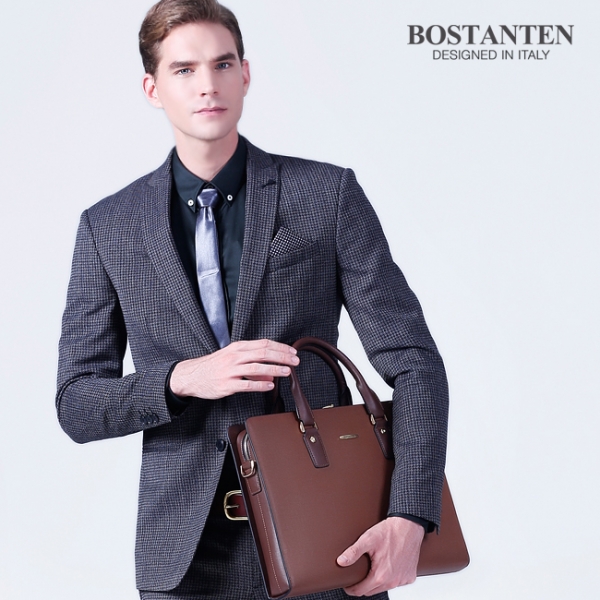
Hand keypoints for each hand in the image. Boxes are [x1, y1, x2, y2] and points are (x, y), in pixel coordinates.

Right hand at [169, 339, 298, 398]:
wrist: (192, 376)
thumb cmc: (214, 366)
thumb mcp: (232, 357)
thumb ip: (251, 361)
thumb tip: (272, 371)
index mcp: (238, 347)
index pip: (263, 344)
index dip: (280, 347)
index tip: (292, 352)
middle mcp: (235, 356)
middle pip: (263, 353)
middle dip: (282, 357)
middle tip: (295, 361)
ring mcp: (230, 371)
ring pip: (256, 368)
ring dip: (274, 369)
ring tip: (287, 372)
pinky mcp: (227, 385)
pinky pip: (246, 384)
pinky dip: (260, 385)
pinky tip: (270, 386)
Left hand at [337, 517, 424, 595]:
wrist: (409, 526)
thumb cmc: (389, 532)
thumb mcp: (367, 539)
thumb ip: (353, 552)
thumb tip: (341, 561)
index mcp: (380, 575)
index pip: (361, 591)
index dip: (351, 589)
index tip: (347, 584)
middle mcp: (393, 581)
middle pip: (372, 591)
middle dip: (363, 585)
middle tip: (358, 575)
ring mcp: (402, 580)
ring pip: (385, 587)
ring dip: (377, 582)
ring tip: (372, 569)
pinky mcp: (410, 577)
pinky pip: (397, 582)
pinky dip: (391, 578)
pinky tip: (387, 566)